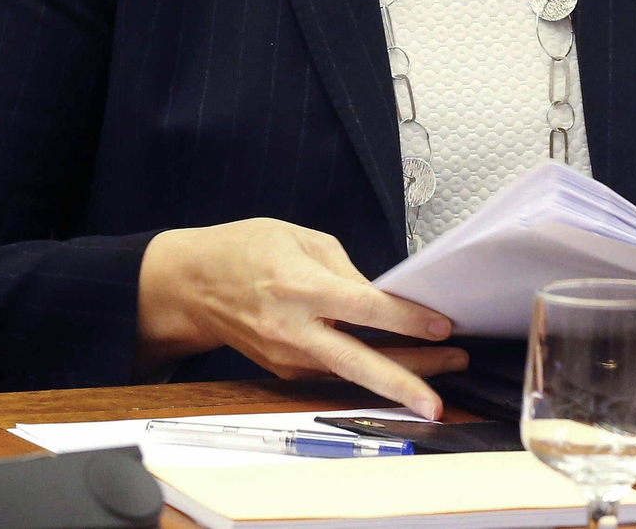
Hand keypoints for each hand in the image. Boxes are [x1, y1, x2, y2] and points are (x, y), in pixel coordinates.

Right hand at [137, 219, 466, 417]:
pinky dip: (368, 375)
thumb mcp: (299, 237)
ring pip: (351, 377)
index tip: (440, 326)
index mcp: (298, 286)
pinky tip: (399, 371)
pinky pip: (334, 374)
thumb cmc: (244, 250)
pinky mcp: (285, 371)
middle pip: (357, 363)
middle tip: (442, 397)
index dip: (404, 320)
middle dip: (405, 382)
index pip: (362, 308)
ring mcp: (287, 357)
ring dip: (396, 381)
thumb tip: (381, 298)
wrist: (193, 285)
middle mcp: (293, 329)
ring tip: (440, 382)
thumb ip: (344, 269)